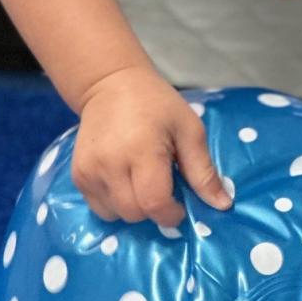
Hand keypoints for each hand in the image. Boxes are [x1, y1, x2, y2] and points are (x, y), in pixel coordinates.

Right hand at [72, 66, 233, 228]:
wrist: (110, 85)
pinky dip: (114, 203)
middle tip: (161, 186)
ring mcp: (89, 171)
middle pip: (134, 214)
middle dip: (153, 210)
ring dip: (133, 208)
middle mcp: (110, 164)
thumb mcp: (189, 129)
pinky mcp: (78, 175)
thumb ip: (203, 171)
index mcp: (142, 151)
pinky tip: (123, 179)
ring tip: (140, 181)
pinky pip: (98, 207)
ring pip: (115, 215)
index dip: (171, 213)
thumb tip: (223, 206)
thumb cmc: (157, 105)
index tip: (179, 204)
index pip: (154, 203)